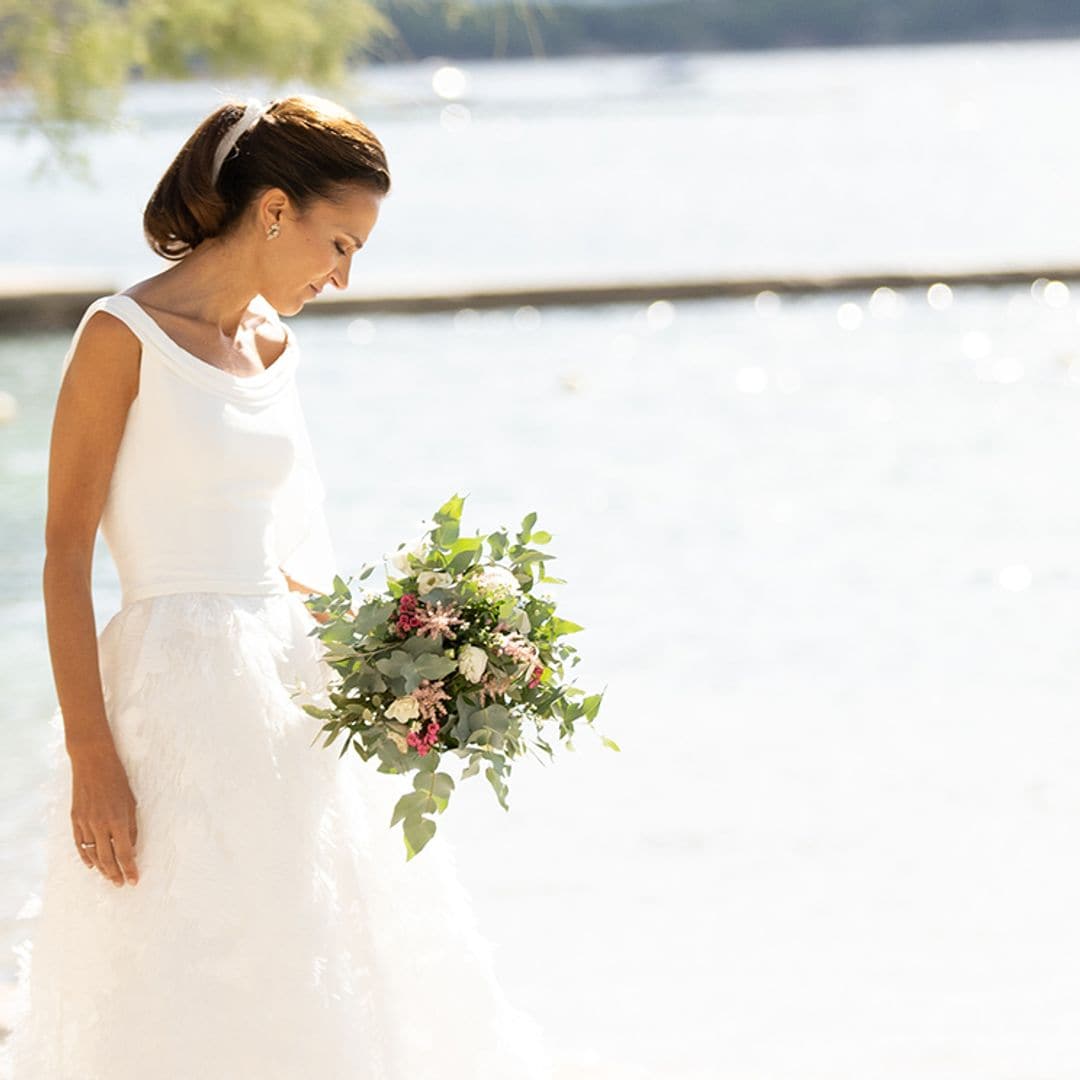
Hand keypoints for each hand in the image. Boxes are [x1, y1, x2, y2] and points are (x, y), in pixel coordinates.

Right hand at [69, 743, 138, 886]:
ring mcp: (85, 823)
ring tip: (109, 877)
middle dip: (115, 874)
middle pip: (107, 859)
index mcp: (118, 820)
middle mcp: (100, 825)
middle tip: (121, 884)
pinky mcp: (74, 820)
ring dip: (101, 868)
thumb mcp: (131, 802)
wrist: (93, 763)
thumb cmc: (117, 780)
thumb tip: (131, 848)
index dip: (129, 869)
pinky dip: (85, 857)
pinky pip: (79, 844)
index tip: (134, 880)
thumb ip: (131, 827)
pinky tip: (91, 865)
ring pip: (92, 854)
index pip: (125, 853)